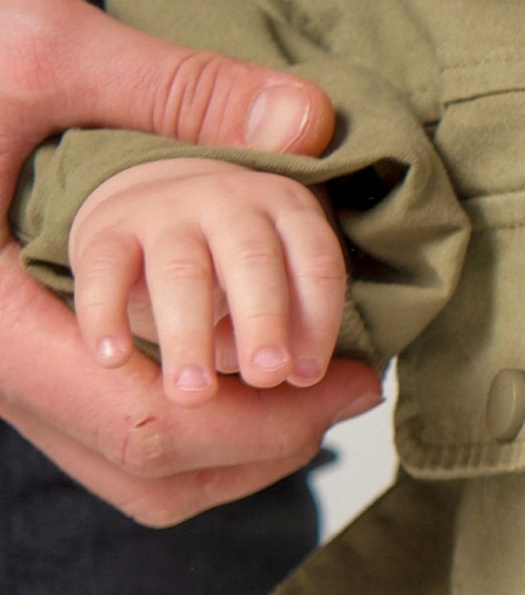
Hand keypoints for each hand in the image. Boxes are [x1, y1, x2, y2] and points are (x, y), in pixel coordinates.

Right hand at [0, 0, 378, 521]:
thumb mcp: (43, 42)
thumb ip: (176, 90)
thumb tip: (309, 124)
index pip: (144, 422)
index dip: (267, 418)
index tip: (361, 378)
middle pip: (142, 463)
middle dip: (264, 440)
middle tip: (361, 383)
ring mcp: (0, 362)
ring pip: (125, 466)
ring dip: (232, 444)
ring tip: (322, 379)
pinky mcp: (15, 343)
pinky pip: (105, 427)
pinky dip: (194, 419)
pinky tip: (254, 354)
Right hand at [69, 159, 347, 408]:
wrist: (143, 209)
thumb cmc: (227, 266)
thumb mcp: (276, 280)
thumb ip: (302, 325)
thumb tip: (349, 390)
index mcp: (287, 210)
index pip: (317, 260)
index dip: (318, 318)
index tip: (311, 375)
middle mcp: (228, 201)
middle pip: (253, 259)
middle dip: (264, 320)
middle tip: (267, 376)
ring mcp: (164, 212)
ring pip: (181, 271)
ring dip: (189, 333)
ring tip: (193, 392)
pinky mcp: (106, 232)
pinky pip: (105, 271)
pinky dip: (107, 313)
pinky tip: (116, 358)